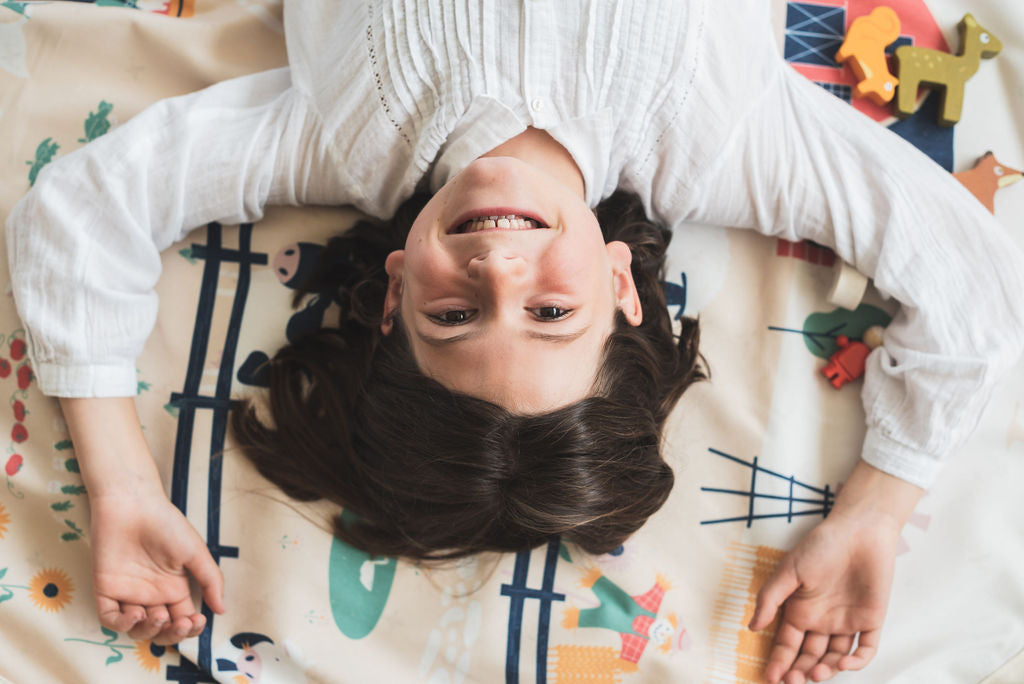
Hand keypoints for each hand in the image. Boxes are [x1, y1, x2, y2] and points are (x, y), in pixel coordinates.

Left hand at [89, 490, 225, 645]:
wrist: (133, 506)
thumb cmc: (167, 525)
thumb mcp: (196, 552)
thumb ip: (211, 580)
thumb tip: (222, 610)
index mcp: (174, 588)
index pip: (183, 619)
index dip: (191, 628)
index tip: (198, 620)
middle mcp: (152, 595)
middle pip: (161, 630)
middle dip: (171, 634)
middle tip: (179, 623)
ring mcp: (128, 594)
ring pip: (136, 630)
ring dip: (148, 631)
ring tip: (156, 616)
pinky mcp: (106, 590)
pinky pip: (110, 618)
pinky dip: (122, 624)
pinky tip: (135, 613)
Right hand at [748, 509, 899, 682]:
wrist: (859, 530)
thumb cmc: (821, 545)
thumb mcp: (789, 570)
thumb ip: (770, 598)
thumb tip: (752, 627)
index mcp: (800, 610)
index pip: (787, 644)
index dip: (778, 661)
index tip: (770, 677)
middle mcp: (822, 621)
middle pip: (809, 656)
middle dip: (799, 672)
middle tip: (792, 681)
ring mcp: (847, 622)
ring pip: (835, 658)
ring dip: (825, 670)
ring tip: (814, 675)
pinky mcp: (871, 620)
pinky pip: (866, 649)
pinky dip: (856, 661)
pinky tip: (843, 664)